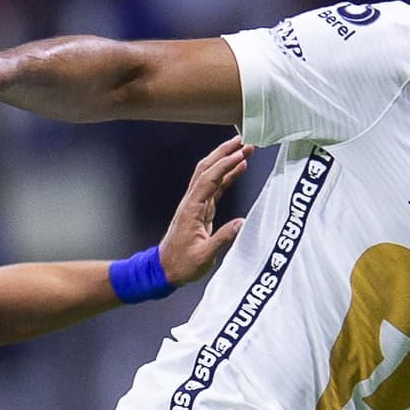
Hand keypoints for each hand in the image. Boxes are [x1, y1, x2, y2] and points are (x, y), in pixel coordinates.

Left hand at [157, 136, 252, 287]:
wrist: (165, 269)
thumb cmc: (181, 264)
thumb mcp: (203, 256)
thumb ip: (222, 239)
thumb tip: (241, 224)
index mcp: (191, 209)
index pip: (209, 179)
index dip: (225, 165)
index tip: (241, 154)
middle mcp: (192, 202)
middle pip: (207, 169)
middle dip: (224, 152)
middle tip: (242, 140)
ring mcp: (196, 204)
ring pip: (210, 174)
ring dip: (226, 160)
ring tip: (244, 149)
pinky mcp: (202, 209)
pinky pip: (215, 187)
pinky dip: (227, 176)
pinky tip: (239, 168)